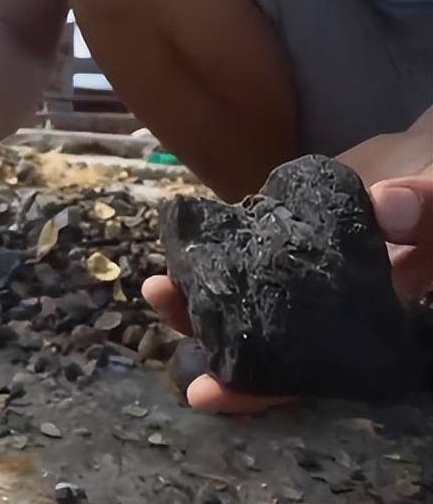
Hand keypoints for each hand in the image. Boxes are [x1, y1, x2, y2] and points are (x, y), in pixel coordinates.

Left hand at [144, 107, 431, 412]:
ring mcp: (296, 275)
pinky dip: (211, 253)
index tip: (207, 396)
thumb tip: (388, 208)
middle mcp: (324, 311)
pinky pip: (240, 251)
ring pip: (243, 299)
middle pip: (263, 343)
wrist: (419, 167)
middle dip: (211, 344)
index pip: (313, 372)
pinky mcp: (279, 236)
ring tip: (158, 288)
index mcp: (369, 326)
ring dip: (198, 298)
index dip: (262, 390)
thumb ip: (426, 208)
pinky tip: (178, 246)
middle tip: (167, 325)